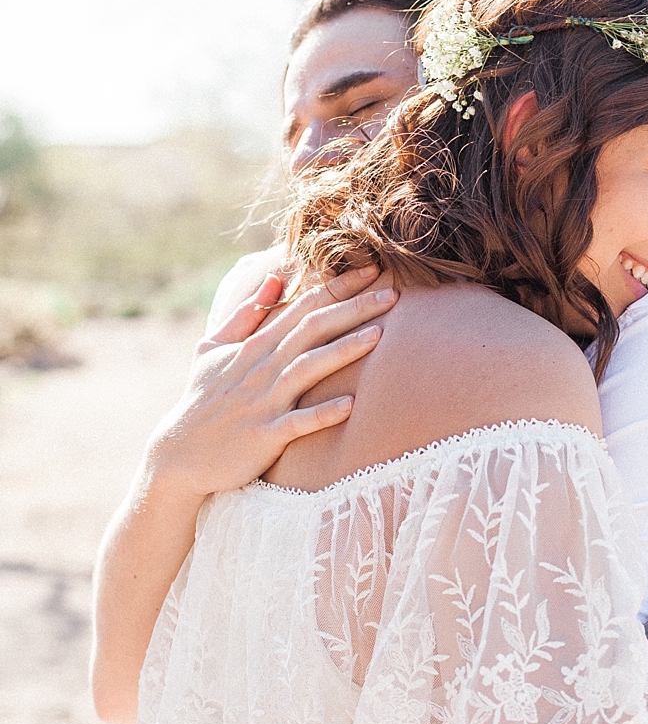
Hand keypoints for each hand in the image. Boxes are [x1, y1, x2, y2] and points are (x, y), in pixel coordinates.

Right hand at [146, 265, 396, 500]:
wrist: (180, 454)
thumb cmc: (202, 399)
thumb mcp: (212, 349)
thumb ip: (245, 315)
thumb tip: (275, 280)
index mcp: (254, 346)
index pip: (302, 307)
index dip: (337, 287)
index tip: (371, 269)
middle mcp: (262, 369)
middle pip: (312, 330)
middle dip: (353, 309)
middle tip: (392, 292)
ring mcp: (265, 402)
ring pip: (308, 369)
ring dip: (344, 351)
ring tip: (379, 336)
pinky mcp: (265, 436)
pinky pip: (298, 423)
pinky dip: (323, 414)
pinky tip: (350, 405)